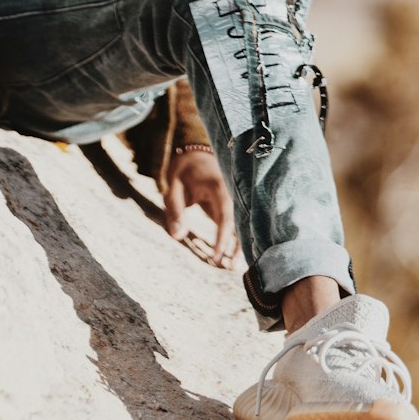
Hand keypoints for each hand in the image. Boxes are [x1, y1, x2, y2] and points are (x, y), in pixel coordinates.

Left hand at [164, 149, 238, 269]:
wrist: (196, 151)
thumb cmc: (183, 169)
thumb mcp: (173, 185)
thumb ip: (175, 210)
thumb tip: (178, 236)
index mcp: (219, 186)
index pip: (225, 215)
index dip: (223, 238)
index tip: (217, 257)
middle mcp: (233, 192)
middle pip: (242, 222)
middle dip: (239, 246)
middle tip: (233, 269)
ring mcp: (236, 198)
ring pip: (245, 224)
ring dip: (242, 245)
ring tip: (235, 268)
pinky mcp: (234, 204)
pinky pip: (240, 223)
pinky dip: (239, 239)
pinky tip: (237, 257)